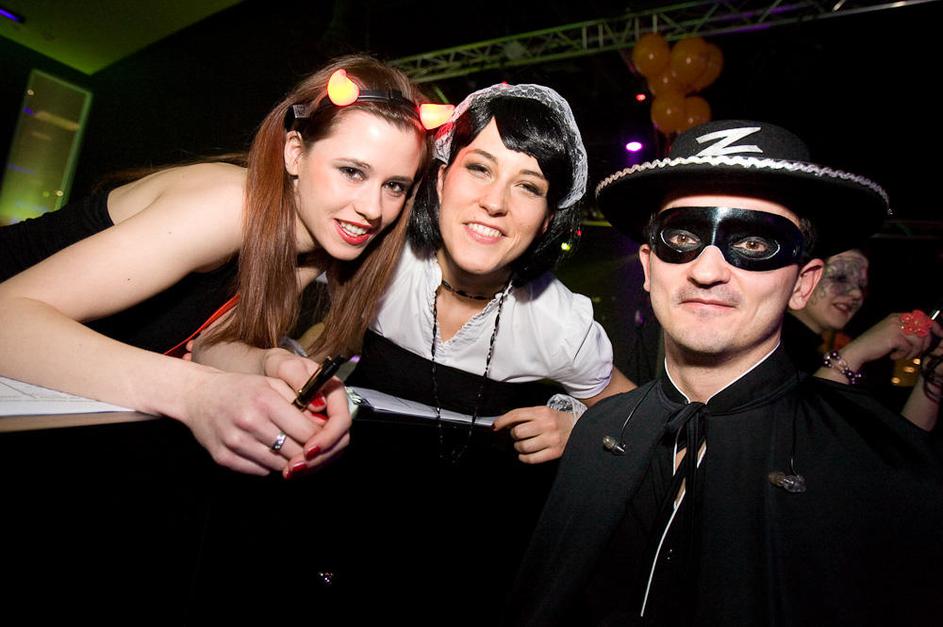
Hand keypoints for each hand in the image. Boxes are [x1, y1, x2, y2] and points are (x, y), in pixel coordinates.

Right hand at [181, 370, 320, 474]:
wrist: (198, 395)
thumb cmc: (241, 388)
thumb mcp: (272, 384)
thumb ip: (300, 400)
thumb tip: (323, 423)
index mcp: (265, 400)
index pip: (307, 432)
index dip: (320, 438)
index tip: (323, 437)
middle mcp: (249, 422)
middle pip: (295, 451)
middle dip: (307, 451)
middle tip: (310, 446)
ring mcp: (235, 442)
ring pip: (279, 464)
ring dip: (288, 460)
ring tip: (287, 446)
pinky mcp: (224, 458)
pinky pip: (259, 471)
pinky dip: (268, 464)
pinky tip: (267, 450)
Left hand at [284, 376, 351, 478]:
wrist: (267, 373)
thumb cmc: (277, 367)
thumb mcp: (286, 366)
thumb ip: (300, 380)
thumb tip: (319, 405)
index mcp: (334, 392)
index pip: (342, 420)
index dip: (328, 437)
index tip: (309, 449)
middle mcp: (334, 410)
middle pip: (339, 441)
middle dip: (320, 457)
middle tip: (296, 467)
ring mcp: (328, 424)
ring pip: (330, 453)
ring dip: (312, 465)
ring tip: (289, 471)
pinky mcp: (318, 436)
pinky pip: (318, 456)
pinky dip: (305, 465)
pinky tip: (287, 469)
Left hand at [492, 406, 575, 463]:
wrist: (579, 427)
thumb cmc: (557, 420)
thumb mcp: (543, 412)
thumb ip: (526, 416)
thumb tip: (504, 423)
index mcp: (542, 411)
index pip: (516, 414)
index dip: (502, 421)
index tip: (496, 426)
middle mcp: (547, 424)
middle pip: (518, 432)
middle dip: (514, 435)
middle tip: (518, 435)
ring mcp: (551, 439)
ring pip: (523, 446)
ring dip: (518, 447)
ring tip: (522, 444)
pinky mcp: (554, 452)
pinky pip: (531, 458)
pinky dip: (524, 457)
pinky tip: (525, 454)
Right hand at [841, 314, 939, 368]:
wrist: (859, 350)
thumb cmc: (874, 344)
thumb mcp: (892, 333)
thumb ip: (907, 331)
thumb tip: (926, 335)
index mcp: (897, 316)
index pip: (922, 317)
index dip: (934, 326)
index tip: (940, 334)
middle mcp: (897, 318)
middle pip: (923, 330)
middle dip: (924, 344)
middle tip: (915, 353)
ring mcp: (895, 327)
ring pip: (918, 340)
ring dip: (912, 352)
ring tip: (902, 356)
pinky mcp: (894, 337)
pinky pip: (909, 348)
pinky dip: (902, 355)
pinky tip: (893, 356)